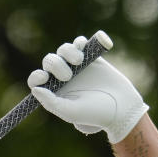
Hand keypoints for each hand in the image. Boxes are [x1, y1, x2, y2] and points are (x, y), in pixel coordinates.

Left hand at [27, 35, 148, 143]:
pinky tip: (85, 49)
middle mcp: (62, 77)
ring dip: (68, 51)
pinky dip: (81, 42)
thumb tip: (35, 89)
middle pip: (50, 61)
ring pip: (64, 49)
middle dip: (56, 65)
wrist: (122, 107)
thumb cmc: (95, 114)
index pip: (37, 79)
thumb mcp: (71, 112)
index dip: (37, 76)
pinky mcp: (91, 57)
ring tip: (79, 61)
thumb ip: (51, 102)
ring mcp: (77, 66)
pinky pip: (80, 43)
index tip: (45, 77)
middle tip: (67, 76)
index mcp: (54, 91)